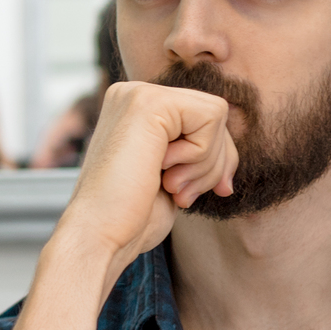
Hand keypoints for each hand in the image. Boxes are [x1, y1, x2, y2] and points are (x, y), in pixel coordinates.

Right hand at [53, 81, 237, 277]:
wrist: (99, 236)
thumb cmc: (132, 217)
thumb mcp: (173, 177)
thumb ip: (194, 153)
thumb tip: (231, 152)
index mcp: (136, 109)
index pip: (202, 119)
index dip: (213, 159)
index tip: (193, 193)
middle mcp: (133, 93)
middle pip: (214, 114)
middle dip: (212, 162)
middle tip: (180, 193)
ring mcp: (138, 93)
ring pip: (217, 114)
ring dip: (205, 163)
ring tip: (170, 186)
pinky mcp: (149, 102)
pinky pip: (212, 117)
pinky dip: (200, 155)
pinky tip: (165, 173)